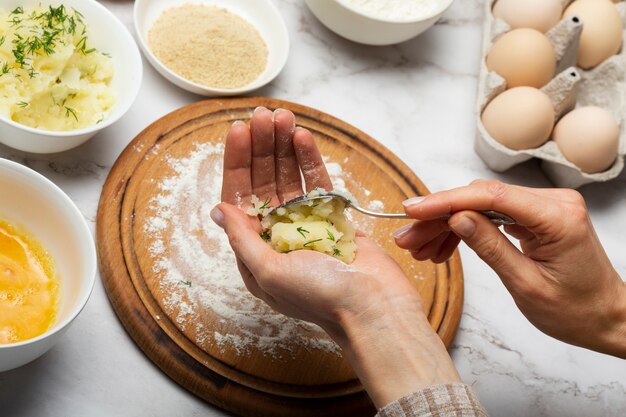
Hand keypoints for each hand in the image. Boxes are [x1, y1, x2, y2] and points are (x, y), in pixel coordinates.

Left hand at [211, 107, 460, 406]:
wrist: (375, 308)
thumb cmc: (320, 298)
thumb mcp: (269, 273)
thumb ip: (241, 239)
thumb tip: (217, 209)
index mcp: (256, 248)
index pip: (239, 197)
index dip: (237, 162)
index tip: (238, 130)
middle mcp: (278, 233)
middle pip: (264, 181)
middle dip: (261, 147)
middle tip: (263, 115)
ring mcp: (307, 222)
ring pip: (290, 177)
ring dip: (284, 147)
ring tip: (283, 117)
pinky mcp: (334, 216)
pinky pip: (318, 182)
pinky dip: (310, 159)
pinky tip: (303, 136)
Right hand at [395, 180, 625, 357]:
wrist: (605, 318)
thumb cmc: (575, 310)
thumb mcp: (526, 284)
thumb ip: (490, 247)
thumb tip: (456, 218)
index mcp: (557, 217)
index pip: (490, 197)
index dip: (446, 201)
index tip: (414, 209)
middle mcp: (553, 203)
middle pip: (480, 199)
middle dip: (439, 218)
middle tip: (408, 239)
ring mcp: (545, 207)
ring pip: (482, 206)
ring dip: (448, 225)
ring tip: (420, 249)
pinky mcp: (536, 216)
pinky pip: (493, 215)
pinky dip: (466, 229)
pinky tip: (444, 247)